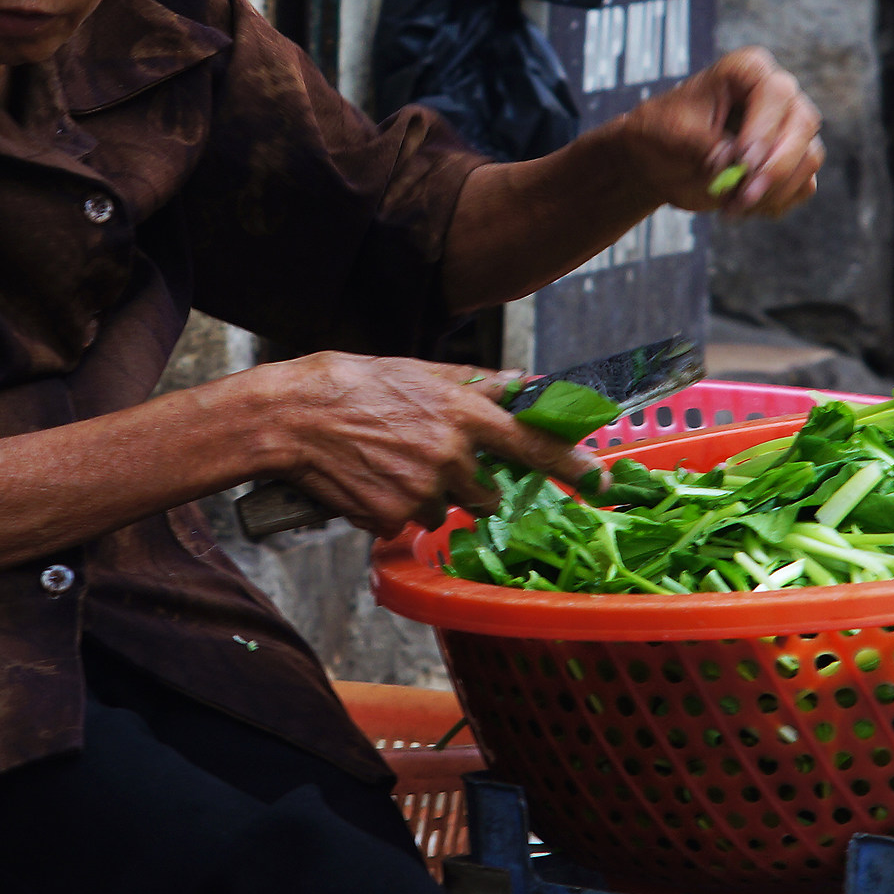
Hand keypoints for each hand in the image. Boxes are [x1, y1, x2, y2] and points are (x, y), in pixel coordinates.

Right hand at [242, 353, 596, 536]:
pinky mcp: (391, 516)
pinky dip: (393, 507)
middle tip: (430, 458)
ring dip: (427, 495)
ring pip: (444, 510)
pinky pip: (406, 522)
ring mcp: (421, 490)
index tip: (599, 479)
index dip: (571, 464)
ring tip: (389, 462)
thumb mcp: (419, 370)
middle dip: (470, 483)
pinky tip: (368, 479)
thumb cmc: (354, 384)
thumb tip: (520, 383)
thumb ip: (475, 383)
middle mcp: (450, 456)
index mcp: (462, 415)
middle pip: (487, 491)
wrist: (293, 416)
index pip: (533, 443)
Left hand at [613, 46, 824, 218]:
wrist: (657, 160)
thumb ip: (705, 144)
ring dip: (774, 191)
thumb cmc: (663, 132)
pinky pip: (803, 184)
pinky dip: (776, 202)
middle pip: (802, 126)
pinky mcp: (790, 161)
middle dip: (774, 169)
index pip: (776, 94)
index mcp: (748, 70)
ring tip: (732, 208)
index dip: (764, 131)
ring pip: (808, 158)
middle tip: (742, 198)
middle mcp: (777, 95)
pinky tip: (742, 208)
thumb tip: (731, 162)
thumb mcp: (674, 132)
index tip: (741, 163)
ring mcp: (788, 128)